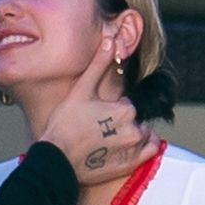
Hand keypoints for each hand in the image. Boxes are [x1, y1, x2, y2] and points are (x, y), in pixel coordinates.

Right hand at [35, 36, 156, 182]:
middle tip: (97, 129)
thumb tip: (111, 39)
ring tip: (108, 140)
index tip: (94, 115)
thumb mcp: (81, 91)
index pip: (126, 104)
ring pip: (142, 135)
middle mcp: (134, 129)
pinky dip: (141, 148)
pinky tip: (123, 148)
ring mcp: (133, 150)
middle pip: (133, 120)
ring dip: (131, 135)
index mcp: (125, 109)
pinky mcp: (130, 165)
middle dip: (120, 121)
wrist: (56, 159)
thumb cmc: (65, 124)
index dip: (110, 108)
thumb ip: (99, 65)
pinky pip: (148, 153)